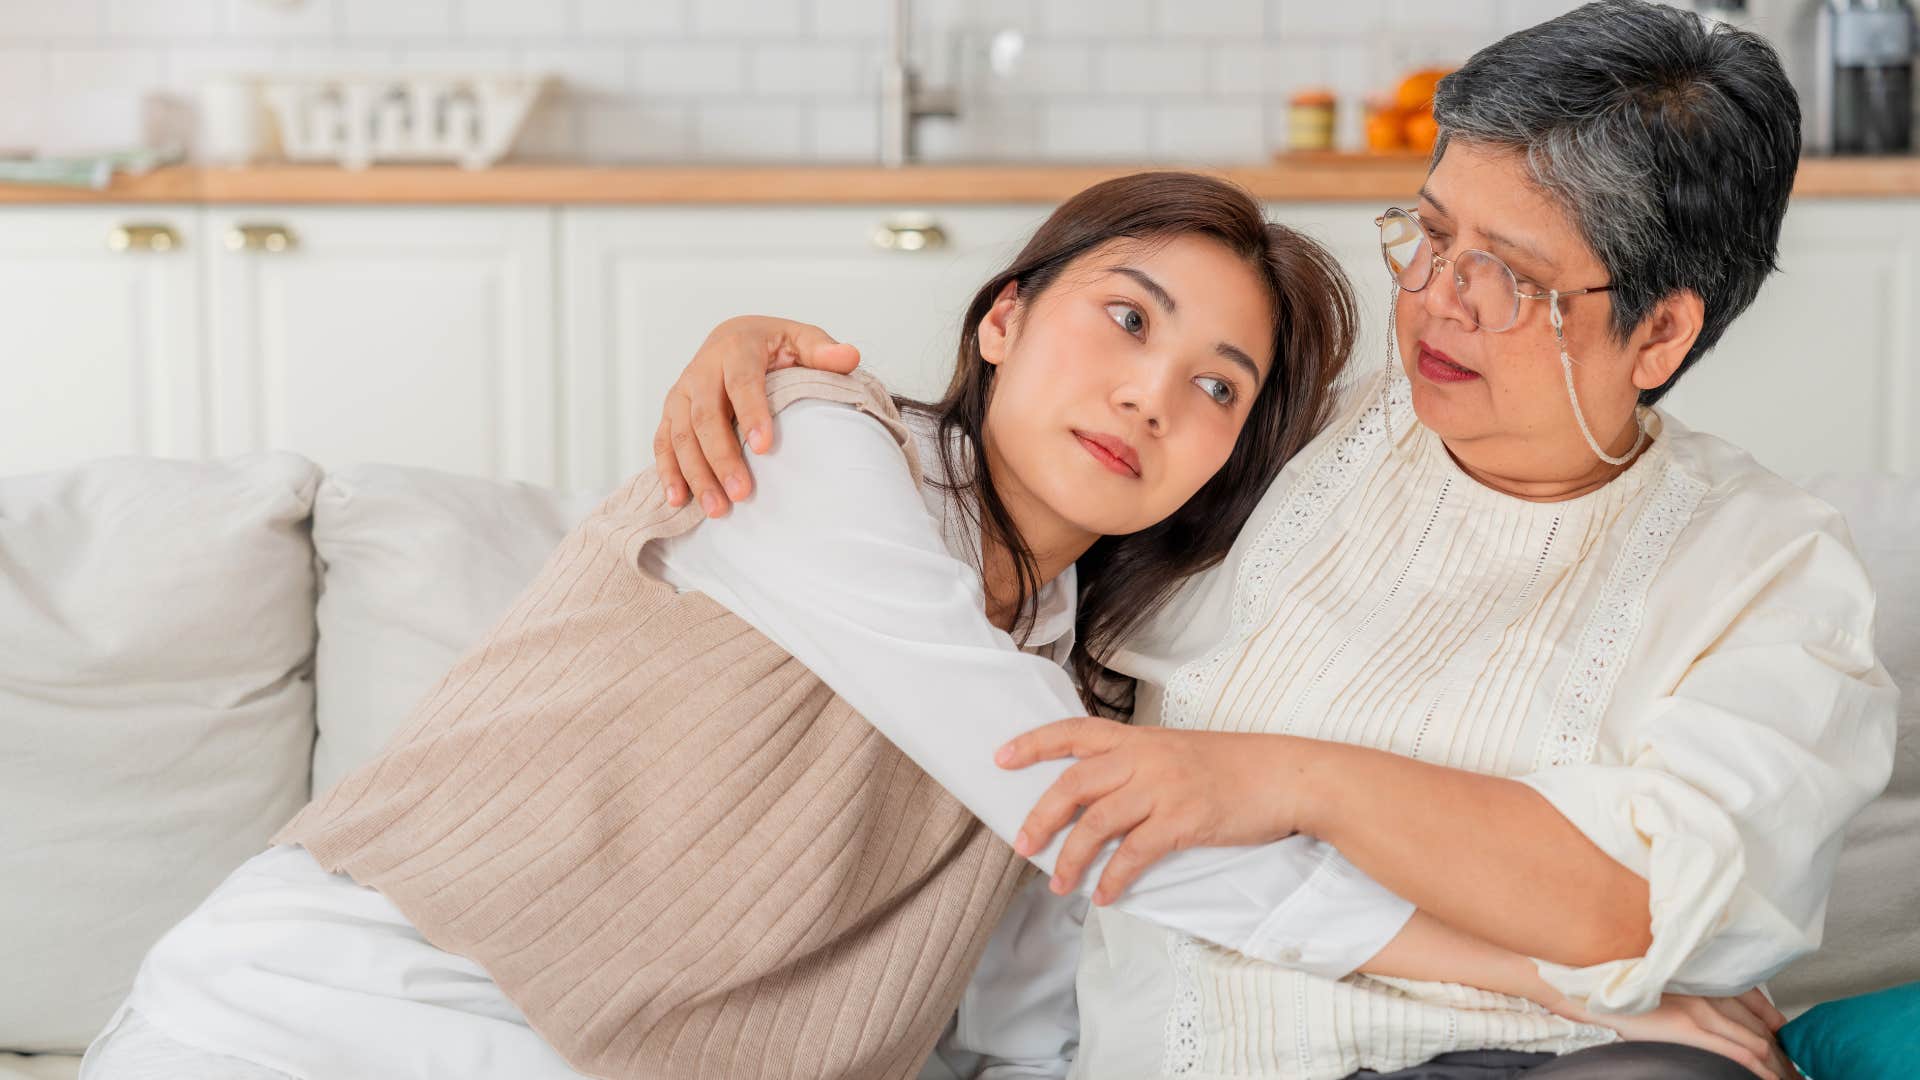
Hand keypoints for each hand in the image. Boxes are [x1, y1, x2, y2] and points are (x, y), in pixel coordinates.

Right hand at [652, 316, 859, 517]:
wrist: (731, 337)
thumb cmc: (771, 345)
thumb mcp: (800, 338)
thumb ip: (823, 350)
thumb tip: (850, 356)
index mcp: (735, 348)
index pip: (742, 382)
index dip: (751, 413)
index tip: (765, 447)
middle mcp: (701, 369)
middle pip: (705, 415)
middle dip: (722, 456)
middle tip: (742, 492)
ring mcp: (682, 392)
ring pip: (680, 434)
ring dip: (695, 473)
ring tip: (718, 508)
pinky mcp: (671, 412)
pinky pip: (663, 442)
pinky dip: (668, 472)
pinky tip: (679, 500)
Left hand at [995, 717, 1309, 904]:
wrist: (1287, 775)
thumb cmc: (1235, 767)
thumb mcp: (1179, 752)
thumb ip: (1139, 766)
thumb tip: (1099, 799)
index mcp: (1139, 739)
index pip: (1074, 732)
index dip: (1034, 744)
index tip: (1001, 758)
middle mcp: (1144, 758)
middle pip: (1074, 783)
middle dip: (1041, 815)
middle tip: (1021, 845)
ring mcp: (1163, 788)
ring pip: (1097, 823)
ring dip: (1071, 857)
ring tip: (1058, 883)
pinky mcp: (1184, 820)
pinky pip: (1134, 854)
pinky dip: (1112, 878)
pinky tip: (1103, 895)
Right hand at [1552, 989, 1793, 1078]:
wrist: (1587, 981)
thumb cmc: (1616, 983)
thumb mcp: (1656, 983)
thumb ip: (1682, 992)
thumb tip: (1692, 1011)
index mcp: (1702, 976)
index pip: (1754, 1002)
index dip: (1775, 1025)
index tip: (1784, 1043)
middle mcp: (1708, 989)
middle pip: (1760, 1026)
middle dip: (1783, 1053)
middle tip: (1797, 1073)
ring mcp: (1701, 1009)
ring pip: (1757, 1042)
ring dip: (1780, 1066)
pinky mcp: (1690, 1028)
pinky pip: (1738, 1054)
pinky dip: (1763, 1070)